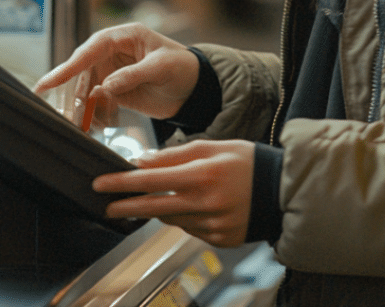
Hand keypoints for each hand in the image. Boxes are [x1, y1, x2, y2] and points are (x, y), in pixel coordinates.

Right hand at [33, 23, 199, 121]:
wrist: (196, 89)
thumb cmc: (184, 68)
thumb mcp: (162, 68)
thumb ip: (134, 75)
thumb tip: (105, 86)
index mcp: (125, 37)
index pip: (91, 49)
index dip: (69, 65)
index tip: (50, 82)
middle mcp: (113, 52)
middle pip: (82, 71)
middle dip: (70, 92)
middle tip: (61, 112)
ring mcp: (112, 72)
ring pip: (86, 89)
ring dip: (79, 108)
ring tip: (75, 125)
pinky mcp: (114, 91)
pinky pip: (96, 103)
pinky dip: (92, 115)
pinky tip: (89, 127)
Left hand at [93, 140, 254, 247]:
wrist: (283, 190)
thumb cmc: (249, 163)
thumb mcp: (214, 146)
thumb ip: (176, 154)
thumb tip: (143, 162)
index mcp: (203, 175)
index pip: (151, 180)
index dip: (122, 182)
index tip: (101, 183)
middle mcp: (205, 203)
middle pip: (152, 207)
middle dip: (125, 206)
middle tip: (107, 206)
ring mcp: (212, 224)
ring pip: (171, 219)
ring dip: (161, 209)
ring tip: (163, 198)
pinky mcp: (219, 238)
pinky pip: (190, 229)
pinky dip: (186, 218)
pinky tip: (196, 207)